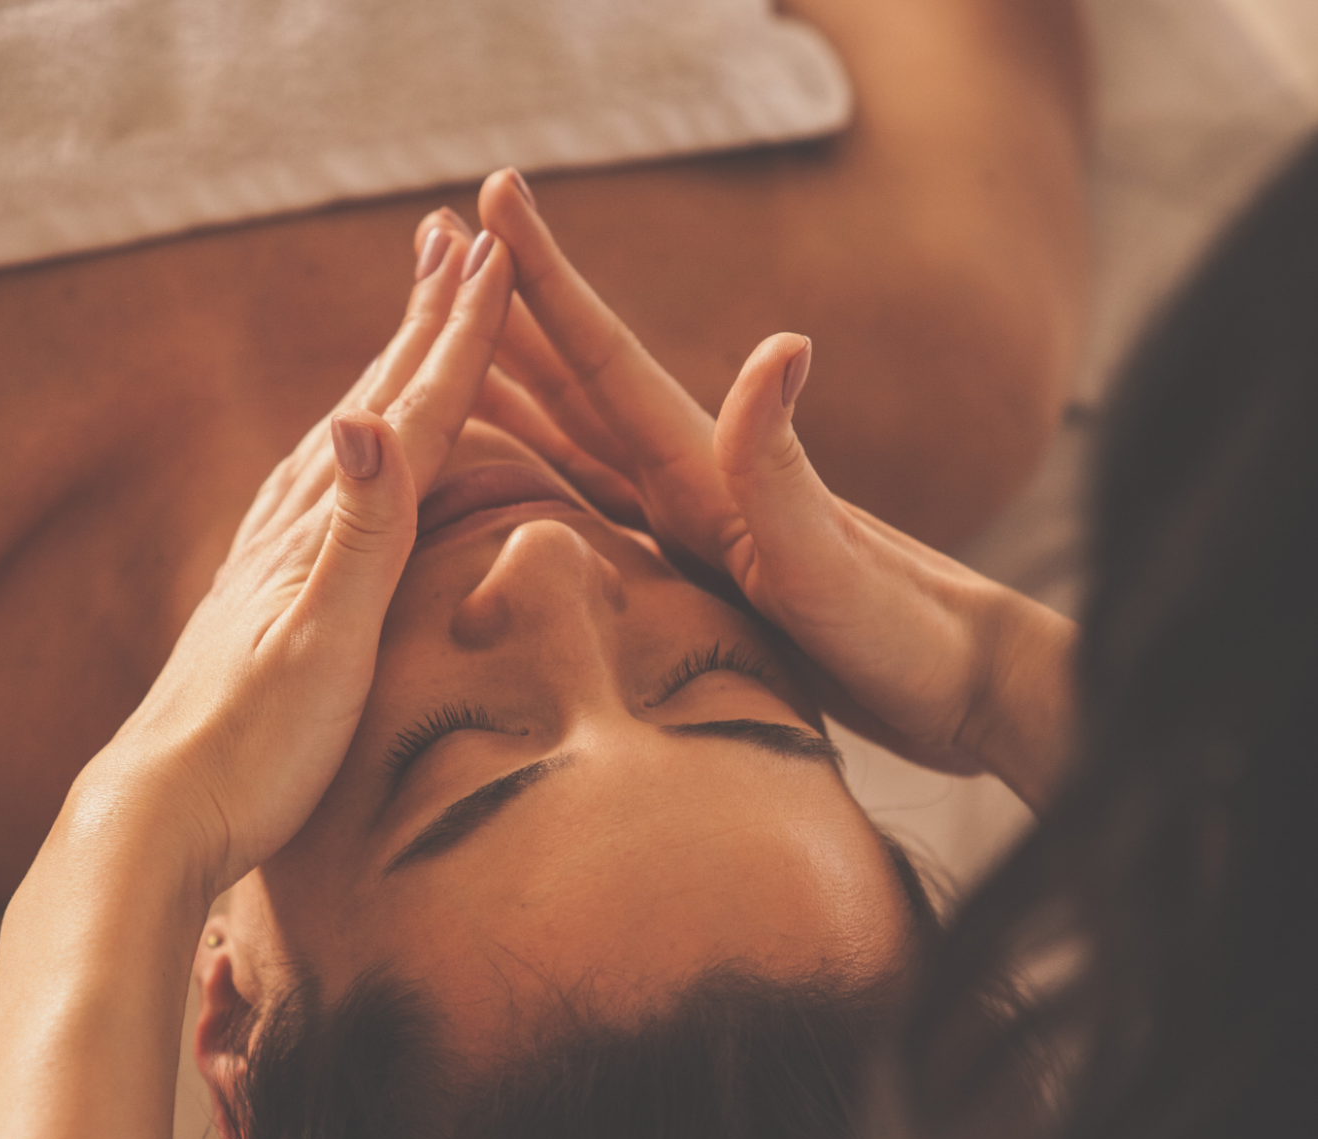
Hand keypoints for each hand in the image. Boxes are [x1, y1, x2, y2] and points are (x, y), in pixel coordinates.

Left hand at [72, 229, 516, 896]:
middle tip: (458, 240)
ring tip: (412, 324)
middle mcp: (292, 530)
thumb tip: (364, 419)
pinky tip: (338, 454)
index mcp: (323, 534)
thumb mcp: (320, 645)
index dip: (456, 340)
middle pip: (373, 404)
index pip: (408, 416)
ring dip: (386, 374)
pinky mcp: (261, 599)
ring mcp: (272, 561)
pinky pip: (315, 495)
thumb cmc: (253, 750)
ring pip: (343, 441)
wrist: (162, 812)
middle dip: (423, 323)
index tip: (495, 257)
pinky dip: (347, 450)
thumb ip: (355, 538)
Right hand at [438, 172, 1074, 810]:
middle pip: (576, 383)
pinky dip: (543, 479)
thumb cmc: (903, 636)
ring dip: (515, 387)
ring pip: (577, 440)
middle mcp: (694, 485)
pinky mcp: (702, 574)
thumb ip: (782, 470)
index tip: (487, 197)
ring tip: (448, 345)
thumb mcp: (831, 563)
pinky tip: (518, 476)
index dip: (544, 284)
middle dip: (505, 314)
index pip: (606, 363)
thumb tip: (779, 343)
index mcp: (707, 474)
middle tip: (432, 245)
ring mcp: (697, 527)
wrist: (960, 686)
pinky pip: (595, 511)